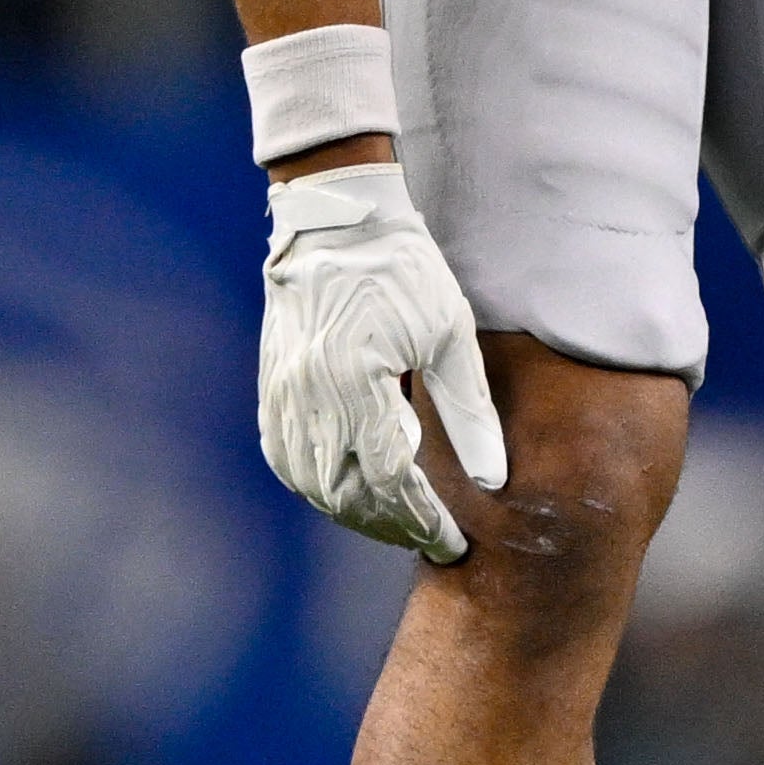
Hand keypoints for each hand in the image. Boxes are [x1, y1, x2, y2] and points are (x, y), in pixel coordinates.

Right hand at [256, 163, 503, 563]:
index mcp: (357, 382)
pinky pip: (283, 455)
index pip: (389, 479)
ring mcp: (283, 392)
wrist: (337, 222)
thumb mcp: (451, 336)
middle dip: (388, 526)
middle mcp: (310, 395)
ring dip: (351, 512)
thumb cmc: (404, 271)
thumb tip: (493, 480)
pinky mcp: (271, 384)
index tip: (452, 542)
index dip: (421, 519)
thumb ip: (470, 413)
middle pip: (344, 493)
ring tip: (393, 522)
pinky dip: (312, 485)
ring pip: (309, 482)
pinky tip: (342, 490)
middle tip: (427, 539)